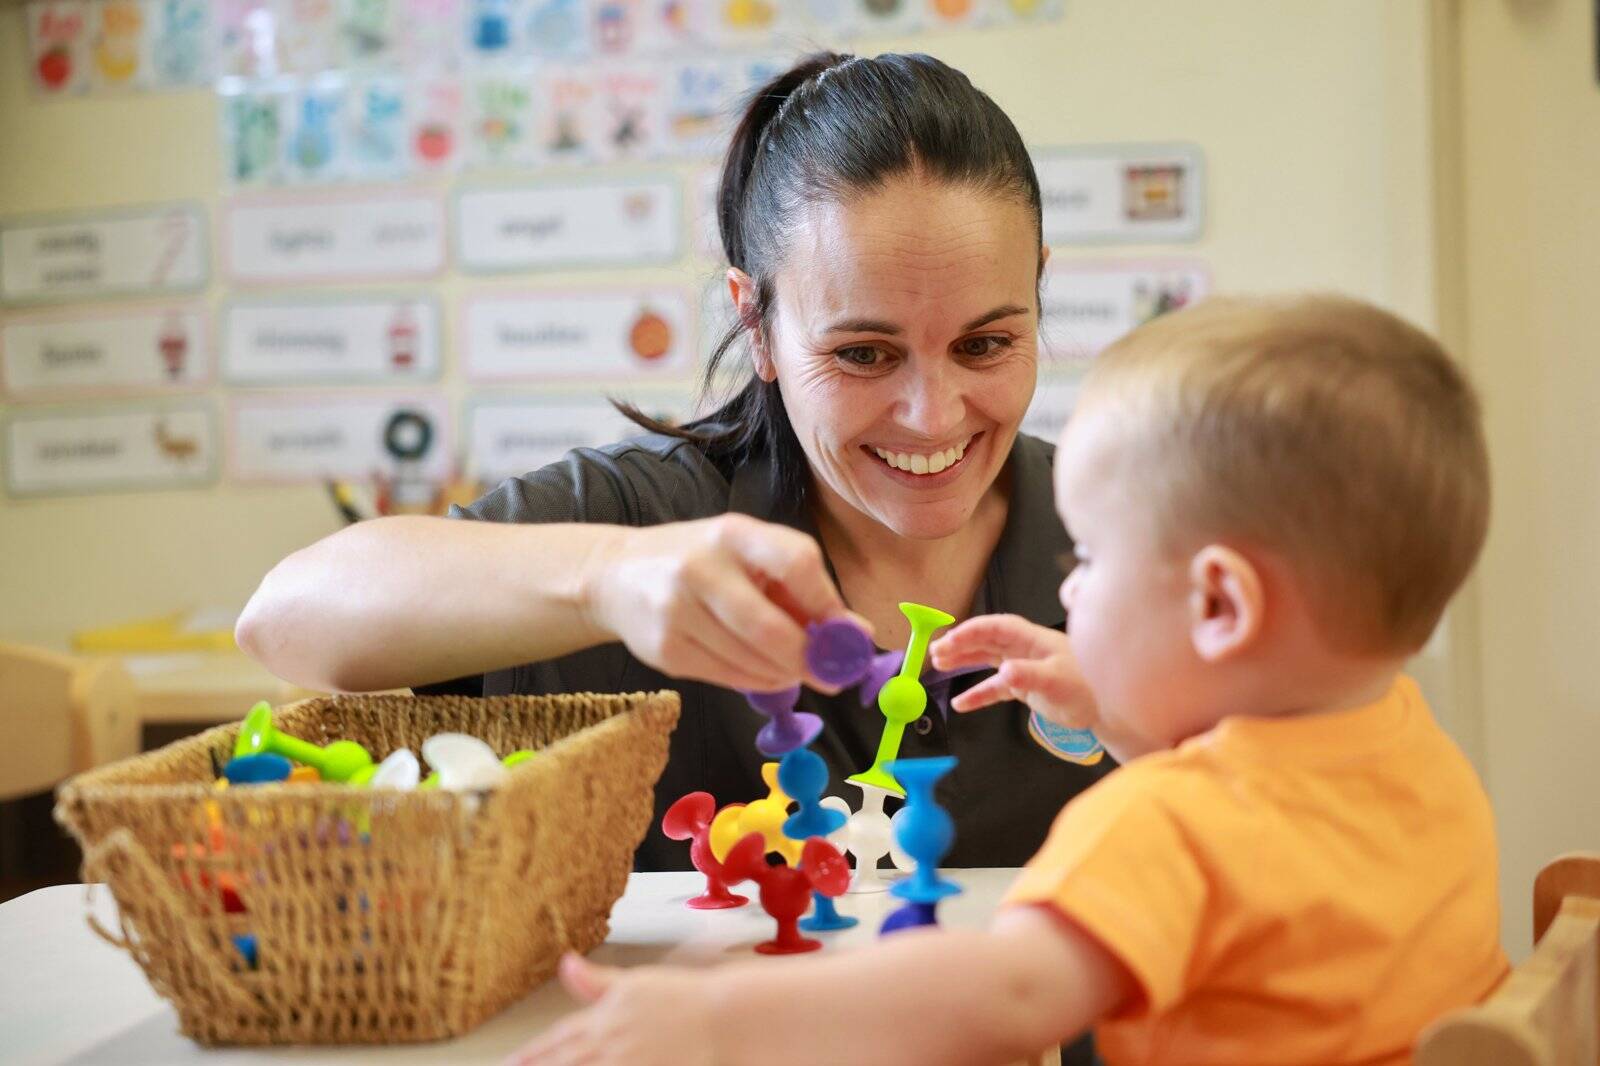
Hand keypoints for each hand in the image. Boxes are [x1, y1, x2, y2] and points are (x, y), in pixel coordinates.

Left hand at [506, 953, 715, 1065]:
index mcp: (604, 1019)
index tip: (510, 1062)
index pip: (558, 1040)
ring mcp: (627, 1063)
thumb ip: (595, 981)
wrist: (720, 1015)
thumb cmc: (680, 997)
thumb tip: (565, 963)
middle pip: (564, 1064)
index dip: (531, 1054)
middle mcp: (610, 1046)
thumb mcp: (633, 982)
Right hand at [580, 514, 865, 693]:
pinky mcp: (665, 650)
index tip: (846, 633)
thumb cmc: (702, 560)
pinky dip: (756, 681)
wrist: (616, 575)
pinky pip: (727, 677)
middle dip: (809, 659)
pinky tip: (761, 672)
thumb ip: (800, 587)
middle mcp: (701, 568)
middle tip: (832, 675)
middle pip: (771, 629)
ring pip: (751, 662)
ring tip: (793, 669)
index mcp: (734, 533)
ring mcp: (677, 611)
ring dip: (784, 674)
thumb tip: (857, 633)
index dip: (828, 604)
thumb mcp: (747, 553)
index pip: (796, 562)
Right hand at [929, 614, 1097, 731]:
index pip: (996, 627)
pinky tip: (961, 704)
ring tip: (939, 665)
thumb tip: (1003, 672)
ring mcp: (1023, 667)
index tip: (949, 639)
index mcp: (1032, 639)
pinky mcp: (1025, 686)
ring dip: (964, 662)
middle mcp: (1025, 648)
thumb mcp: (1056, 682)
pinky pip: (995, 687)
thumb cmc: (1086, 689)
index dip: (971, 631)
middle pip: (986, 640)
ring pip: (987, 659)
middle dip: (961, 643)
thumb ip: (1029, 676)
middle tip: (935, 652)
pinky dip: (978, 694)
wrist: (1107, 710)